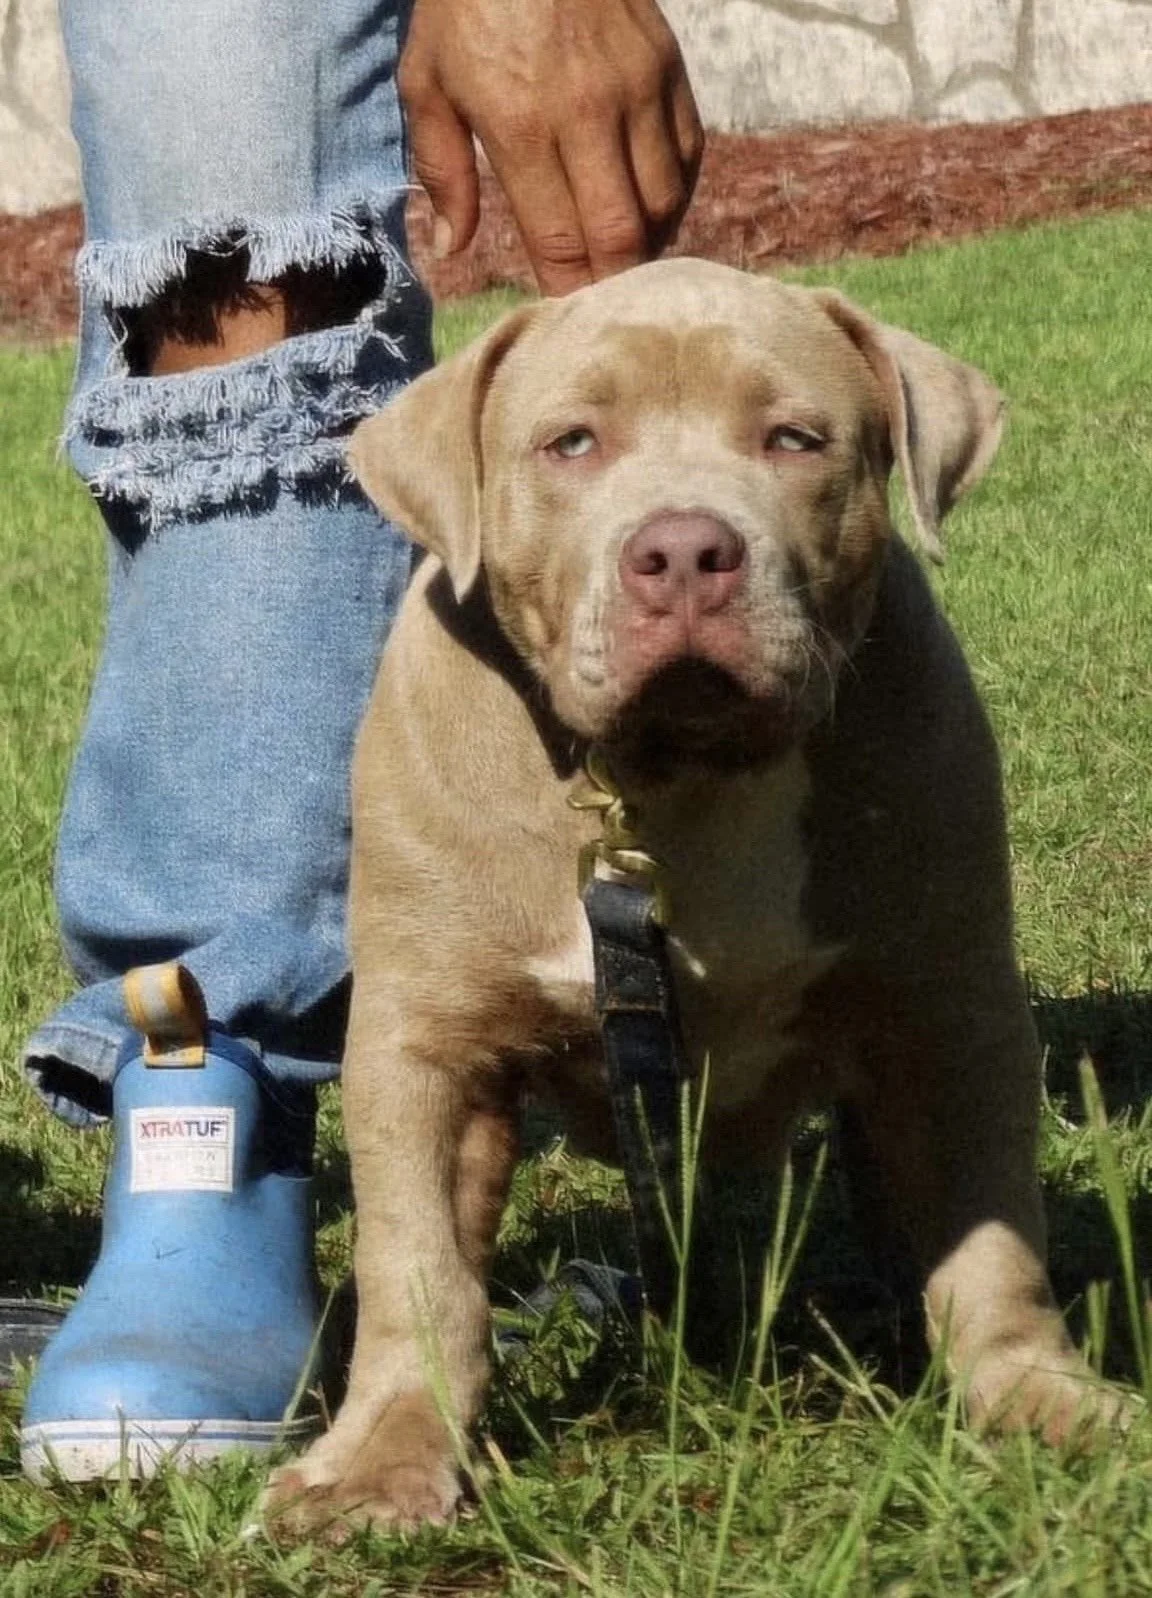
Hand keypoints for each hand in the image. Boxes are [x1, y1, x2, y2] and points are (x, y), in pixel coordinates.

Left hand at [399, 0, 703, 294]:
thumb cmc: (465, 3)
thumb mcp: (427, 80)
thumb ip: (442, 169)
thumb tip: (451, 248)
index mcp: (522, 125)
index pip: (560, 240)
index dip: (567, 290)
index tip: (565, 314)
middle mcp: (588, 112)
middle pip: (622, 234)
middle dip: (614, 282)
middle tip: (603, 304)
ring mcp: (638, 87)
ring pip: (666, 201)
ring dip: (649, 242)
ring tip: (626, 257)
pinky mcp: (669, 67)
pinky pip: (688, 155)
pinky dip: (675, 194)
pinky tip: (651, 207)